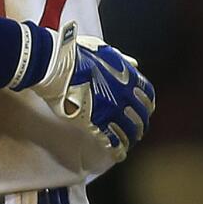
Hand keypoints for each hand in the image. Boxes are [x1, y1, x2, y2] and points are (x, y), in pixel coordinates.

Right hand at [30, 22, 154, 161]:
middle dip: (139, 126)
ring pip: (128, 132)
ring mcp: (111, 111)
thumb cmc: (75, 53)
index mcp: (128, 77)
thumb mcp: (102, 49)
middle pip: (140, 118)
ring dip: (129, 139)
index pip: (147, 97)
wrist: (54, 64)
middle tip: (135, 131)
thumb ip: (120, 58)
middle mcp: (124, 96)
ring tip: (126, 144)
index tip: (142, 110)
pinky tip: (118, 153)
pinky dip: (117, 150)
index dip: (145, 106)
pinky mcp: (96, 123)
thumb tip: (134, 63)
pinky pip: (112, 142)